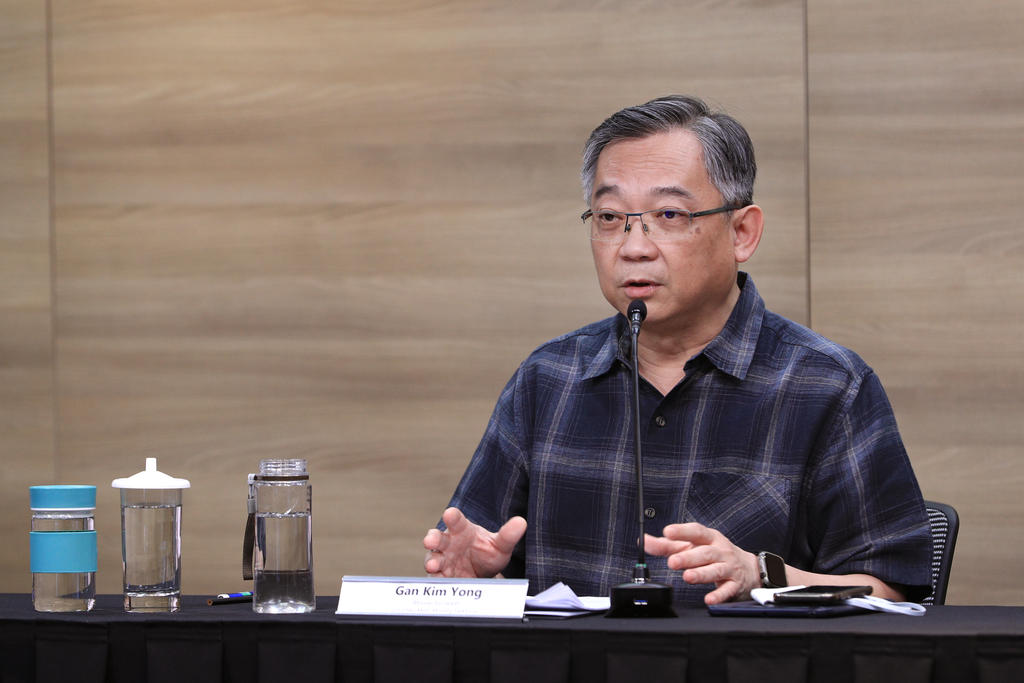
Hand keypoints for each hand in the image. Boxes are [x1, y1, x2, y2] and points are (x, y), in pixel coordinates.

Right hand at [422, 507, 526, 578]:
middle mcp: (449, 543)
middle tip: (430, 541)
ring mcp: (444, 560)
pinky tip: (440, 581)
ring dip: (432, 561)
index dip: (452, 517)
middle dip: (433, 539)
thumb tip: (522, 522)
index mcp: (462, 530)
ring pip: (433, 558)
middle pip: (438, 538)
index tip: (449, 513)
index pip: (456, 521)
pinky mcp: (443, 577)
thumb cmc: (487, 553)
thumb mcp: (500, 545)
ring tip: (433, 566)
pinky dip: (436, 580)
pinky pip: (436, 578)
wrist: (483, 575)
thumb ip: (508, 535)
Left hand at [644, 522, 758, 604]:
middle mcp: (720, 550)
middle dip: (688, 557)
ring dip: (701, 574)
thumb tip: (644, 541)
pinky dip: (719, 595)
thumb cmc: (715, 554)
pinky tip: (709, 599)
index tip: (667, 531)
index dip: (682, 531)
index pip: (696, 531)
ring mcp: (729, 567)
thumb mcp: (693, 546)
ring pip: (715, 570)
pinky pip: (727, 590)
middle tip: (672, 562)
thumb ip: (667, 545)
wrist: (748, 568)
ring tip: (688, 577)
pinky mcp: (735, 584)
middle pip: (704, 553)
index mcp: (709, 538)